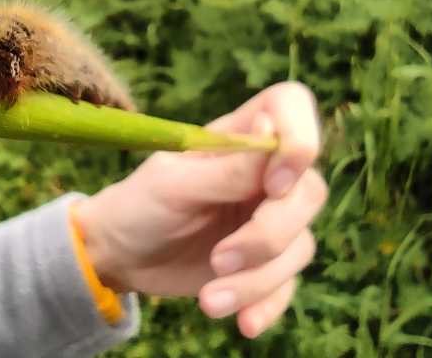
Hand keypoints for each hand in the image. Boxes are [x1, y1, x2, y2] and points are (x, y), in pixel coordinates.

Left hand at [74, 82, 326, 337]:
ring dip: (258, 279)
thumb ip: (228, 168)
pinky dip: (268, 305)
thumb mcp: (174, 184)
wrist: (122, 256)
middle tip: (219, 259)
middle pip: (309, 192)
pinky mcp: (266, 262)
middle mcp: (265, 173)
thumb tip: (273, 132)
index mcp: (241, 136)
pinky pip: (289, 284)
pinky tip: (242, 323)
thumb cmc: (139, 204)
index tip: (273, 186)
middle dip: (269, 235)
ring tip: (210, 299)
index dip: (300, 139)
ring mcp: (269, 218)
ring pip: (300, 245)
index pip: (292, 108)